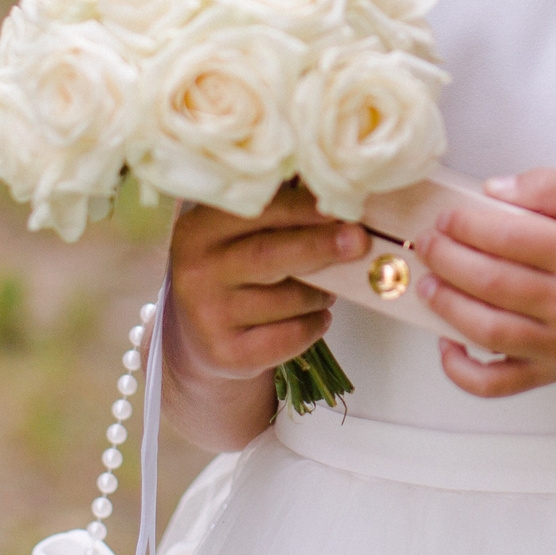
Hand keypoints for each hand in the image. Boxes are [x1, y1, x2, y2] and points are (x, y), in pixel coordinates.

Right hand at [166, 183, 367, 379]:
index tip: (339, 204)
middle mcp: (196, 272)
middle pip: (269, 255)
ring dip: (321, 293)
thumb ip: (276, 216)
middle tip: (359, 241)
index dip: (301, 208)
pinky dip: (314, 325)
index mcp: (198, 230)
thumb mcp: (238, 236)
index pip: (255, 213)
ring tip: (327, 289)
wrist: (201, 335)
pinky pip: (290, 336)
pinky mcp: (227, 353)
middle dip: (320, 246)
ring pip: (287, 299)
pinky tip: (316, 317)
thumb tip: (339, 201)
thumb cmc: (234, 271)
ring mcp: (208, 316)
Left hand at [413, 169, 555, 398]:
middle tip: (427, 244)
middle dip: (447, 260)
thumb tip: (494, 191)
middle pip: (493, 282)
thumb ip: (551, 187)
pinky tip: (445, 344)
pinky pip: (496, 383)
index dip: (468, 225)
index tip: (447, 217)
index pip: (512, 236)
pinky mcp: (549, 374)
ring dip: (446, 305)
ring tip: (427, 283)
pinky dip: (462, 370)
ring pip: (489, 330)